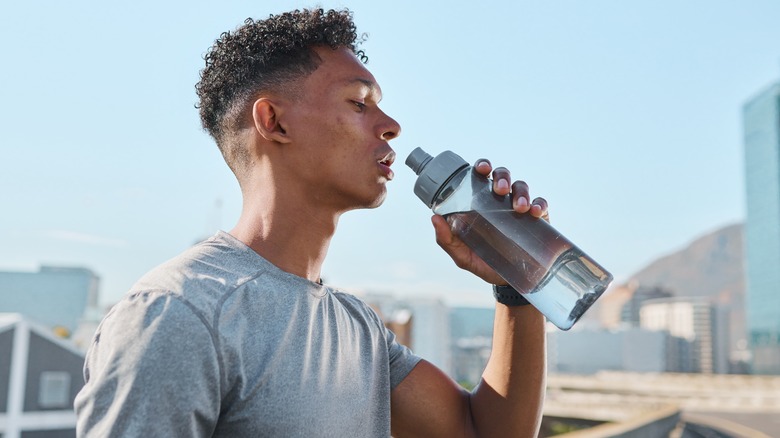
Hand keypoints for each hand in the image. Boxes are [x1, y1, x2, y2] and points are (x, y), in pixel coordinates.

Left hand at [431, 159, 548, 284]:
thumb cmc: (482, 262)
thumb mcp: (462, 254)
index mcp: (480, 202)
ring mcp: (519, 207)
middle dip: (502, 177)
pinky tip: (535, 213)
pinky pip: (541, 204)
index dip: (482, 166)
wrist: (507, 282)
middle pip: (502, 176)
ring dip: (521, 192)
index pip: (480, 177)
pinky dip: (539, 204)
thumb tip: (434, 218)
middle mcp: (500, 200)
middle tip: (499, 190)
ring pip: (522, 187)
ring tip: (519, 207)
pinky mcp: (537, 219)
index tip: (482, 169)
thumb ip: (447, 240)